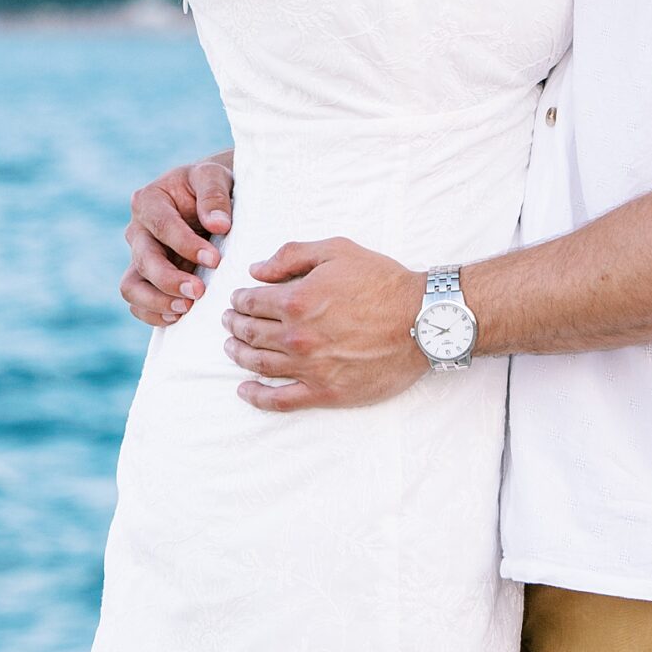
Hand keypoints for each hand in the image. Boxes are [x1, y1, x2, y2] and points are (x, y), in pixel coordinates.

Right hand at [119, 150, 235, 326]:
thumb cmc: (208, 185)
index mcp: (149, 200)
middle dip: (169, 279)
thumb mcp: (214, 177)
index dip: (186, 245)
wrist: (205, 198)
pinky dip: (153, 314)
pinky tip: (178, 317)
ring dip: (157, 302)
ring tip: (187, 309)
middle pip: (144, 260)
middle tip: (199, 292)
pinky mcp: (145, 278)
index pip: (162, 226)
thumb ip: (215, 196)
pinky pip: (137, 303)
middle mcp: (138, 230)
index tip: (214, 260)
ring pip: (131, 287)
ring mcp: (138, 256)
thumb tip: (219, 225)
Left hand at [224, 238, 426, 412]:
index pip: (252, 302)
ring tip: (231, 349)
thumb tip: (256, 270)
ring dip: (239, 356)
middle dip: (234, 325)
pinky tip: (245, 390)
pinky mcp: (325, 392)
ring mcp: (309, 368)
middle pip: (250, 334)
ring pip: (259, 365)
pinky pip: (280, 400)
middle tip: (229, 322)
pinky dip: (257, 396)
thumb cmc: (383, 282)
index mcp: (296, 301)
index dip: (239, 300)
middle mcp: (296, 337)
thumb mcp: (337, 251)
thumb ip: (292, 256)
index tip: (237, 299)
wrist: (422, 320)